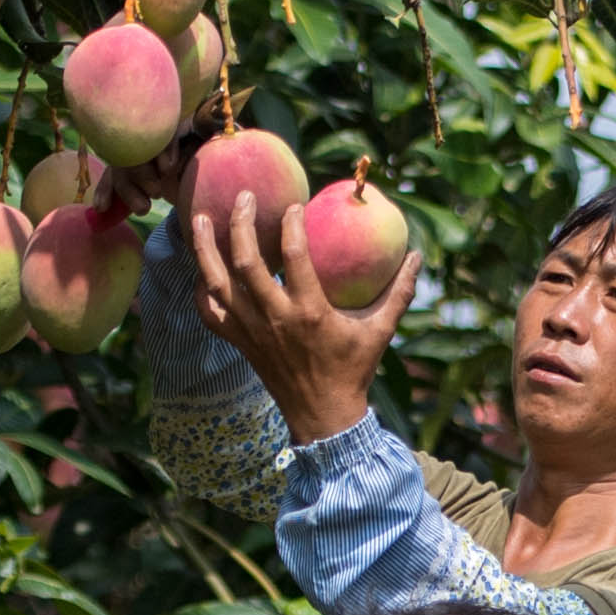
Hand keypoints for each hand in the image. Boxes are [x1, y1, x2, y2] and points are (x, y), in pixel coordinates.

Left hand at [183, 182, 414, 444]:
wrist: (322, 416)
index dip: (291, 225)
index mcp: (309, 312)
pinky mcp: (240, 343)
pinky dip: (200, 290)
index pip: (294, 257)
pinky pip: (209, 313)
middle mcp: (274, 318)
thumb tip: (416, 257)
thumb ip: (399, 292)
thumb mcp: (381, 331)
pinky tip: (200, 269)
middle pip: (245, 263)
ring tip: (199, 218)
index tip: (292, 205)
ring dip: (205, 249)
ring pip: (217, 284)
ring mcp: (252, 331)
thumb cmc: (353, 370)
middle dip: (239, 225)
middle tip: (242, 197)